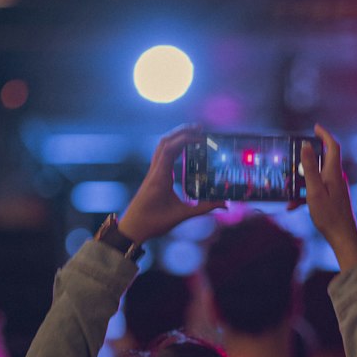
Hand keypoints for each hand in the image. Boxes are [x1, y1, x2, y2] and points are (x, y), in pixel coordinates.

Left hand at [118, 128, 224, 244]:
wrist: (132, 228)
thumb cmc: (154, 222)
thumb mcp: (181, 216)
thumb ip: (204, 208)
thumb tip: (224, 205)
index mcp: (160, 177)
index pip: (170, 149)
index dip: (185, 139)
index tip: (201, 137)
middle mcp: (154, 171)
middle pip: (165, 142)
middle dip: (181, 131)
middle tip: (199, 128)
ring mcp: (152, 172)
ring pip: (161, 146)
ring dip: (176, 136)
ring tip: (192, 133)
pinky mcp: (152, 176)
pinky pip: (161, 155)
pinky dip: (172, 147)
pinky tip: (182, 149)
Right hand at [299, 124, 356, 269]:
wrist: (343, 237)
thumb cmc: (329, 215)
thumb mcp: (314, 190)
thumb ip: (309, 168)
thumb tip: (305, 146)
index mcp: (334, 173)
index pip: (332, 146)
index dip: (324, 134)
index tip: (315, 127)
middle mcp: (337, 177)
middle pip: (322, 160)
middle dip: (306, 160)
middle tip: (293, 160)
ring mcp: (336, 187)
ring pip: (316, 177)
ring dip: (301, 182)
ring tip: (289, 191)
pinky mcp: (333, 197)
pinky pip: (316, 190)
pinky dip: (305, 194)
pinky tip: (294, 206)